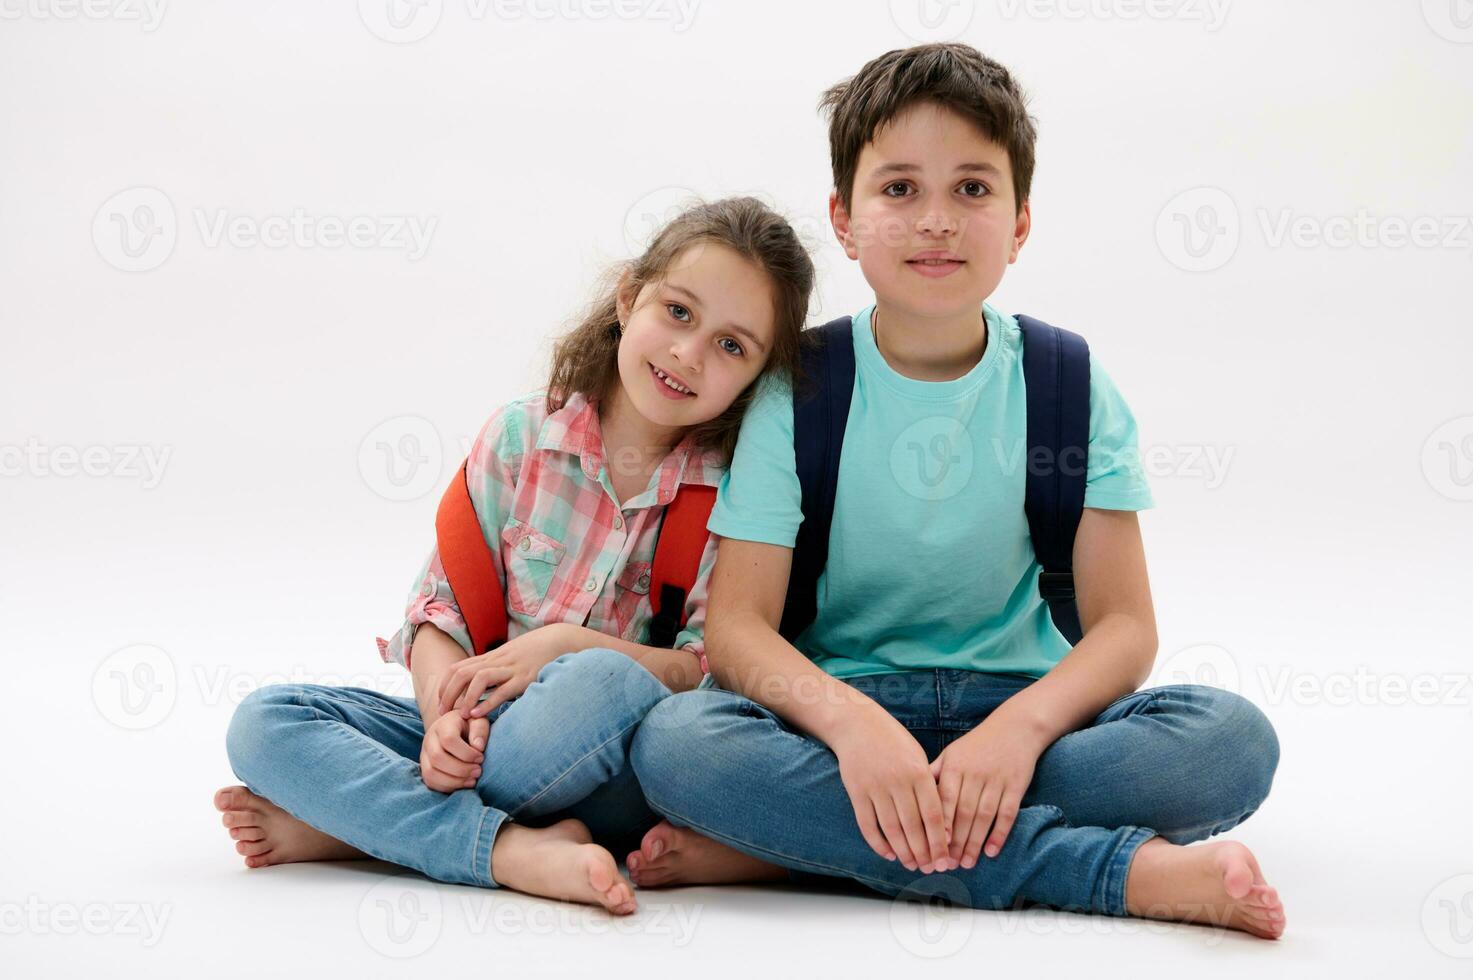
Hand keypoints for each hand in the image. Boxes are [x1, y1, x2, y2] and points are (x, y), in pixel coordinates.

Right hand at [419, 711, 489, 792]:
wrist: (455, 729)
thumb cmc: (470, 726)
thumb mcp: (478, 721)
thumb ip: (479, 731)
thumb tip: (478, 747)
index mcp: (443, 725)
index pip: (448, 740)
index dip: (466, 753)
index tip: (481, 757)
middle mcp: (429, 739)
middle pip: (437, 758)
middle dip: (461, 769)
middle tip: (478, 771)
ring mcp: (424, 755)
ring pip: (431, 773)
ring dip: (454, 781)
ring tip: (472, 780)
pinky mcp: (424, 768)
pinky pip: (430, 782)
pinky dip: (448, 787)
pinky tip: (463, 784)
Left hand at [435, 625, 572, 719]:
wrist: (560, 639)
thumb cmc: (535, 652)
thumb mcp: (511, 657)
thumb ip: (496, 669)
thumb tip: (481, 687)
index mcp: (492, 658)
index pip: (458, 668)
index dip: (444, 685)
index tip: (441, 702)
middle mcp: (497, 662)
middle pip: (462, 673)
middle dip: (448, 693)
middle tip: (443, 713)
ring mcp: (511, 669)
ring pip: (479, 678)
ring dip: (466, 697)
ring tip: (460, 715)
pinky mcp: (525, 678)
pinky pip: (503, 690)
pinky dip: (488, 703)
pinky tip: (479, 714)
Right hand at [830, 708, 952, 872]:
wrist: (856, 724)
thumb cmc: (893, 740)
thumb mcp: (917, 755)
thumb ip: (928, 784)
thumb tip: (940, 821)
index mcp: (918, 772)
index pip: (933, 815)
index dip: (939, 841)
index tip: (945, 859)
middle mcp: (897, 781)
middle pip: (913, 827)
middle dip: (923, 852)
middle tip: (930, 869)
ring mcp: (875, 787)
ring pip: (891, 829)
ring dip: (903, 852)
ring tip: (912, 865)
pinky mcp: (856, 792)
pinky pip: (867, 824)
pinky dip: (878, 843)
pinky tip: (889, 854)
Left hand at [930, 713, 1047, 867]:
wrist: (1016, 728)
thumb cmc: (977, 744)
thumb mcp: (952, 753)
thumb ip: (934, 775)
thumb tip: (911, 796)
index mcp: (955, 765)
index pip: (943, 800)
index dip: (937, 825)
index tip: (930, 847)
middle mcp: (974, 773)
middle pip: (962, 813)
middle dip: (954, 841)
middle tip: (946, 864)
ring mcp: (996, 780)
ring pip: (983, 817)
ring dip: (974, 843)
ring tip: (965, 863)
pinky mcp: (1016, 785)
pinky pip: (1007, 814)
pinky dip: (999, 834)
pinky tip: (991, 851)